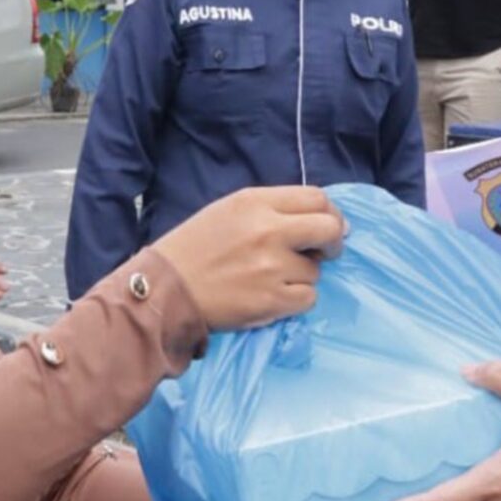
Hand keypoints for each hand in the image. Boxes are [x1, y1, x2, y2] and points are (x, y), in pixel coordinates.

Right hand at [152, 183, 345, 331]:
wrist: (166, 287)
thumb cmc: (197, 244)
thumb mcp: (232, 209)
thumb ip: (274, 208)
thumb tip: (325, 219)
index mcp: (257, 202)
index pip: (316, 198)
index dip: (330, 212)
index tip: (330, 225)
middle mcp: (269, 230)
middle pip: (328, 229)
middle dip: (334, 241)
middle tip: (325, 251)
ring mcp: (272, 267)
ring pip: (316, 270)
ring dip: (304, 274)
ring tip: (276, 277)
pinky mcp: (270, 301)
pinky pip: (308, 298)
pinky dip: (297, 299)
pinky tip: (275, 295)